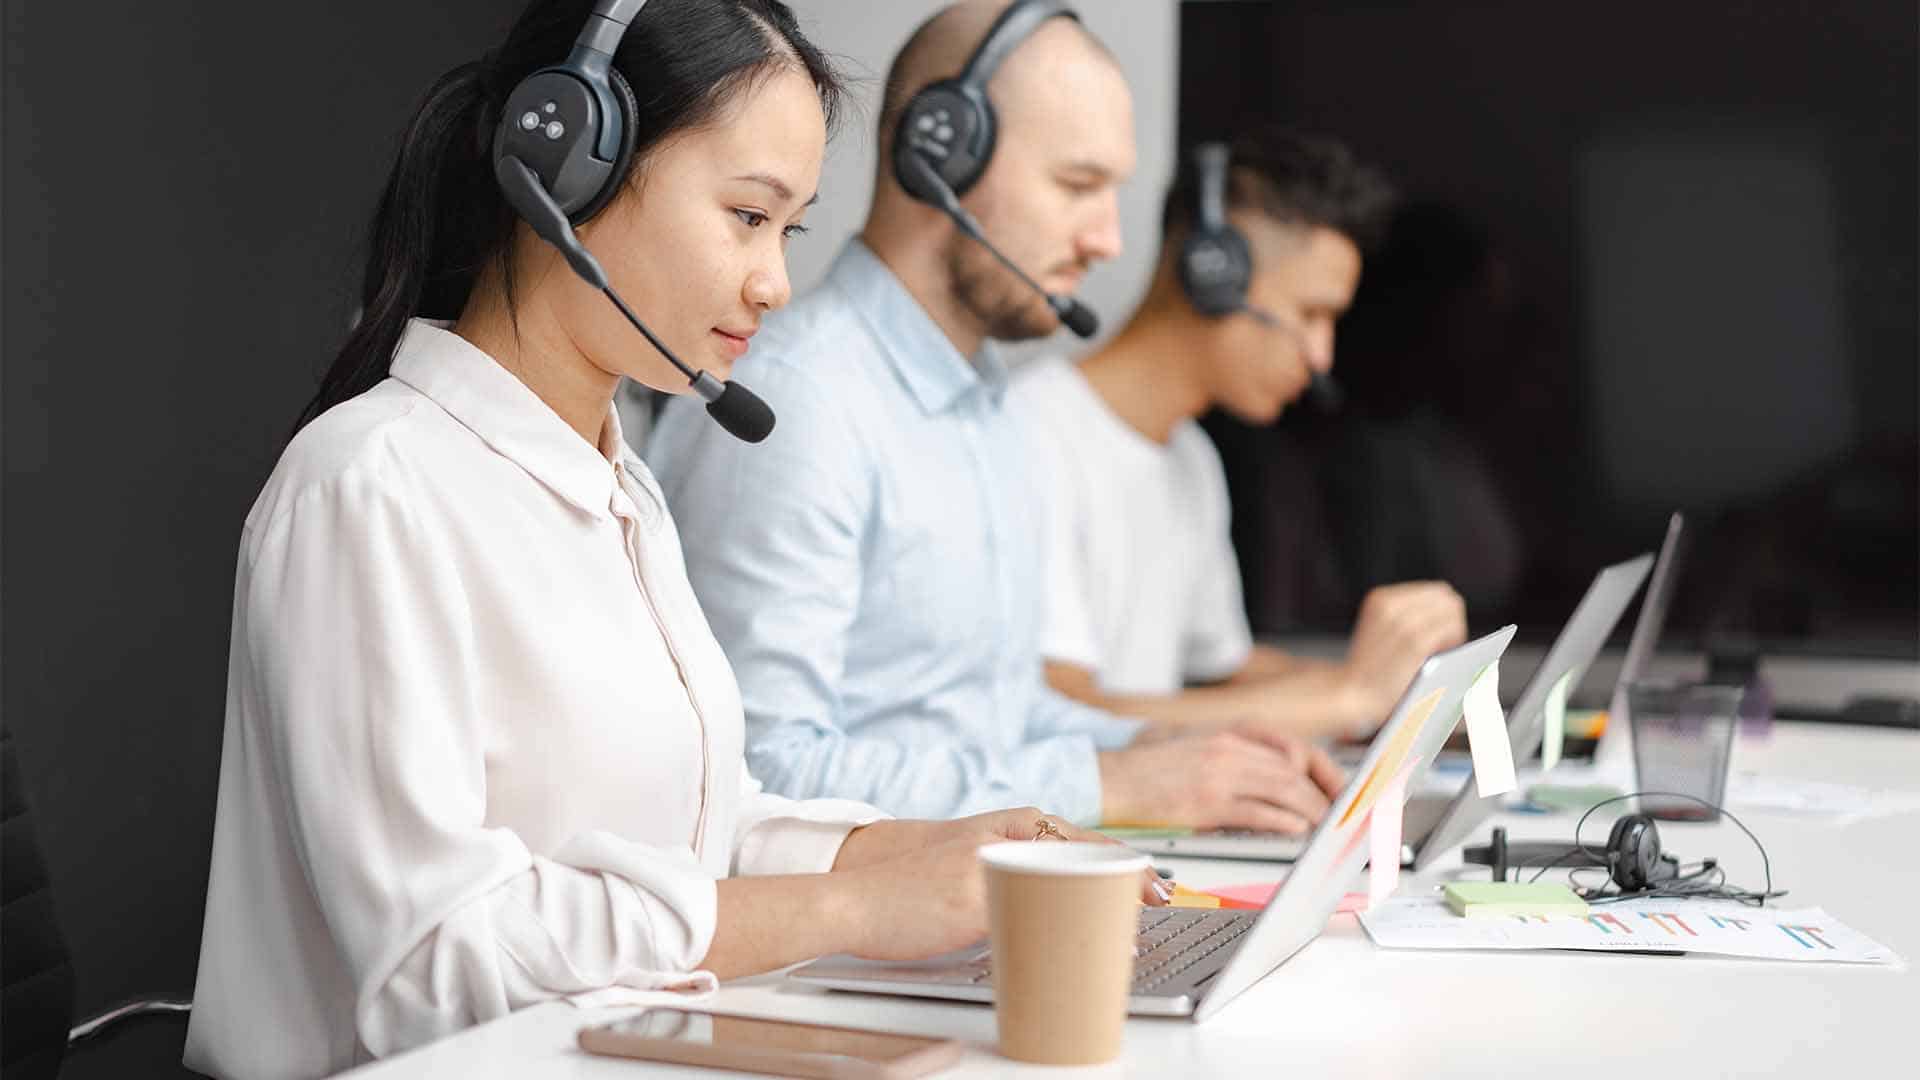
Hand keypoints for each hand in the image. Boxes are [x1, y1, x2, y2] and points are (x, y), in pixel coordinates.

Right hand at [838, 808, 1166, 961]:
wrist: (856, 894)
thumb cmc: (915, 886)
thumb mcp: (974, 862)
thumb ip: (1017, 867)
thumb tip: (1067, 895)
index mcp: (1009, 822)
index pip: (1086, 839)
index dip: (1128, 863)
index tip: (1159, 886)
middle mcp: (1005, 836)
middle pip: (1087, 858)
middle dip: (1128, 885)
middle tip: (1162, 905)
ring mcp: (991, 864)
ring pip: (1065, 885)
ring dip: (1103, 913)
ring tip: (1128, 937)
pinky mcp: (973, 898)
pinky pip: (1029, 918)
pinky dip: (1063, 936)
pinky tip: (1082, 951)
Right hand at [1099, 729, 1344, 832]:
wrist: (1107, 778)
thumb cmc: (1147, 770)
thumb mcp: (1195, 745)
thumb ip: (1234, 754)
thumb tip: (1276, 774)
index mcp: (1227, 734)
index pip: (1291, 747)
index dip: (1322, 768)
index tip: (1340, 787)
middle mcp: (1227, 748)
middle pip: (1294, 768)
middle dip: (1324, 793)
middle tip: (1341, 815)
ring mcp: (1218, 772)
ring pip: (1283, 788)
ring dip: (1312, 809)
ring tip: (1326, 827)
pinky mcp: (1206, 801)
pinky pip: (1257, 811)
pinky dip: (1283, 820)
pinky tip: (1296, 830)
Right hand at [1340, 582, 1467, 733]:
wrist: (1352, 694)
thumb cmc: (1371, 671)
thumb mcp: (1380, 630)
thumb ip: (1406, 616)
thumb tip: (1449, 610)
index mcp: (1382, 598)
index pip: (1436, 591)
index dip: (1442, 612)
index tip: (1437, 633)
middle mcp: (1392, 604)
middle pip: (1446, 598)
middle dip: (1450, 619)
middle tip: (1443, 644)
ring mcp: (1403, 622)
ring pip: (1452, 611)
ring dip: (1453, 631)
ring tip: (1440, 652)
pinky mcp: (1415, 642)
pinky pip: (1451, 628)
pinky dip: (1453, 641)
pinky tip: (1441, 656)